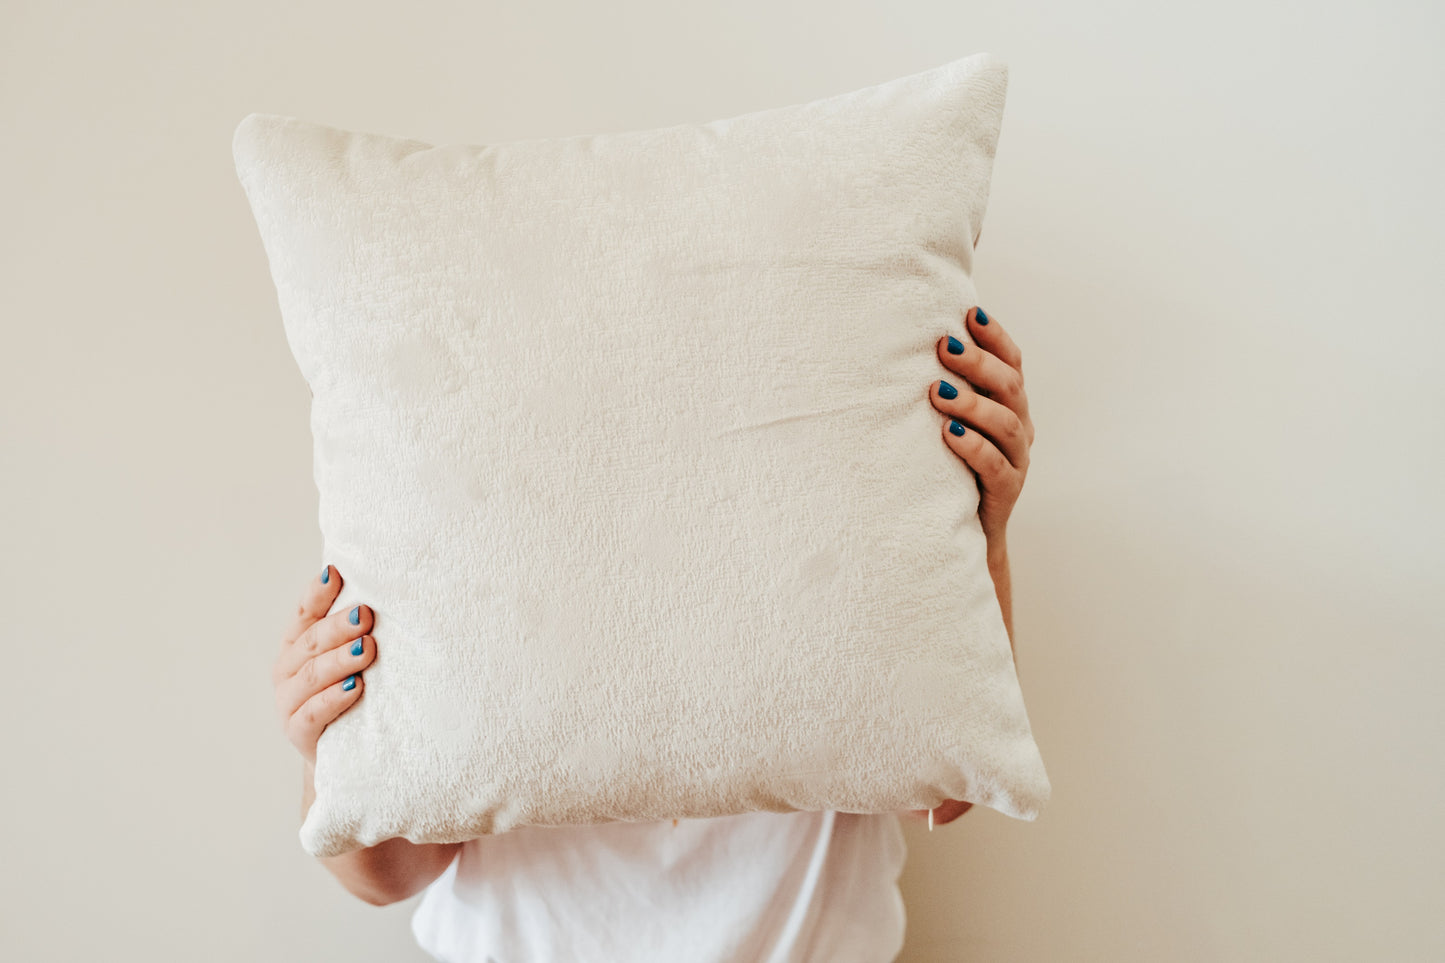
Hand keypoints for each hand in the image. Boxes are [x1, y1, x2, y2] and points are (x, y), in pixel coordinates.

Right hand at [272, 565, 375, 764]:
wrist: (346, 751)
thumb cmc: (353, 692)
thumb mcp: (353, 657)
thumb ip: (357, 629)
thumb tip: (386, 591)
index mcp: (298, 644)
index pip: (305, 613)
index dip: (318, 593)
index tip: (336, 574)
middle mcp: (288, 669)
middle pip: (311, 642)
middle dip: (338, 627)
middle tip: (365, 615)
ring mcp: (289, 702)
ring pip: (311, 675)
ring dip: (339, 659)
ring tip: (365, 648)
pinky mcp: (298, 732)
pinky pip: (313, 713)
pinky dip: (333, 698)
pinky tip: (355, 687)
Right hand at [902, 305, 1033, 826]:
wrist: (952, 579)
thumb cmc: (935, 625)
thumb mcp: (936, 681)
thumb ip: (940, 737)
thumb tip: (938, 824)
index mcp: (985, 534)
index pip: (1000, 482)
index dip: (979, 450)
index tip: (939, 425)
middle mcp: (1001, 485)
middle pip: (1014, 426)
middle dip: (982, 392)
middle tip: (939, 366)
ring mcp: (1001, 447)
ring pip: (1013, 391)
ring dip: (986, 356)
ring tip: (946, 325)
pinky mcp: (987, 420)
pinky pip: (1005, 371)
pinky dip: (993, 340)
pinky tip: (963, 305)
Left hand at [928, 305, 1033, 546]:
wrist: (967, 529)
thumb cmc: (952, 466)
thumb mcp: (954, 422)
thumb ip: (948, 388)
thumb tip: (919, 344)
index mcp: (1011, 406)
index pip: (1012, 363)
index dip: (995, 337)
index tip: (969, 312)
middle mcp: (1020, 428)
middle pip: (1009, 387)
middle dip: (977, 363)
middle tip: (943, 347)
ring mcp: (1017, 461)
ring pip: (1005, 424)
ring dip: (972, 403)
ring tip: (938, 391)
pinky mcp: (1006, 491)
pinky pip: (995, 466)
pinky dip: (973, 447)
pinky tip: (949, 433)